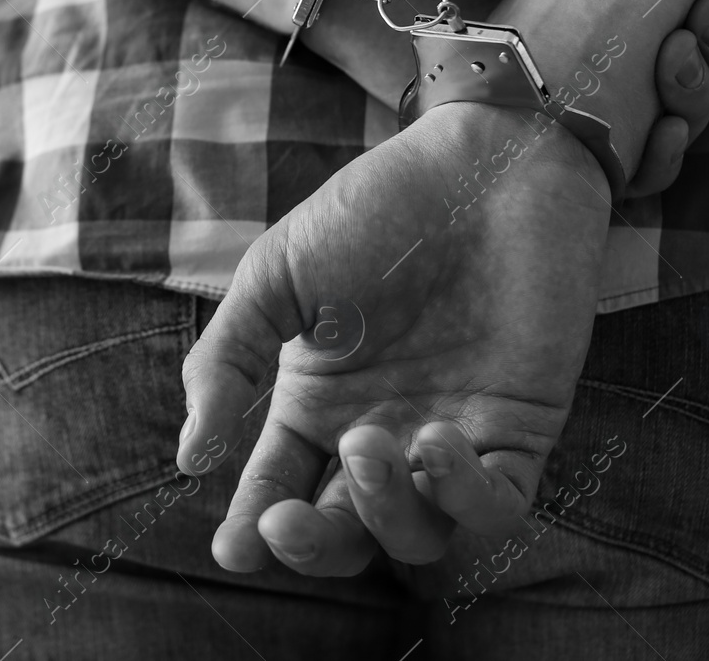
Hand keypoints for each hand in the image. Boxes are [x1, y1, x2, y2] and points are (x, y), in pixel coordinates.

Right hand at [176, 101, 613, 574]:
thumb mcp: (277, 275)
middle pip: (345, 534)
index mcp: (318, 404)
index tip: (232, 549)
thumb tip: (190, 458)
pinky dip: (463, 498)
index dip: (254, 532)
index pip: (279, 491)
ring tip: (365, 442)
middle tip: (286, 518)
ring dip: (383, 513)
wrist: (485, 159)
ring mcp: (450, 434)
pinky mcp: (519, 426)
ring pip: (418, 535)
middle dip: (312, 545)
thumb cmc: (377, 207)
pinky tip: (434, 442)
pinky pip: (497, 504)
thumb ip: (228, 360)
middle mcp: (381, 432)